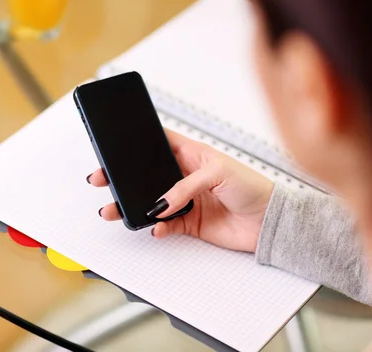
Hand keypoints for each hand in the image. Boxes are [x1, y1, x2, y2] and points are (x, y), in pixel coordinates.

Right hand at [87, 129, 273, 252]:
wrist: (268, 221)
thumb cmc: (252, 186)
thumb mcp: (218, 174)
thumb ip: (185, 186)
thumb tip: (161, 201)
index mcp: (193, 154)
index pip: (160, 144)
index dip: (138, 143)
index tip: (116, 146)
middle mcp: (186, 176)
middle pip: (147, 175)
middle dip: (124, 178)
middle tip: (103, 180)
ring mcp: (186, 200)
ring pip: (151, 202)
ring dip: (133, 206)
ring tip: (115, 210)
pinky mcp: (190, 222)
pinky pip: (166, 225)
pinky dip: (158, 228)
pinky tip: (156, 228)